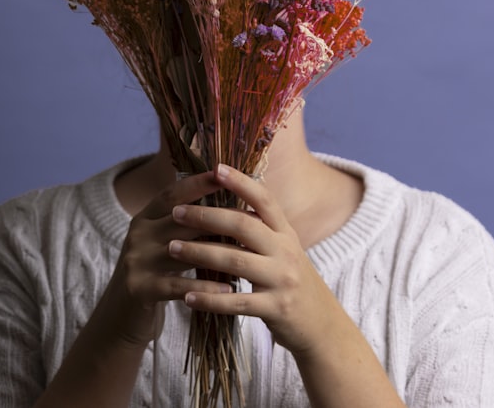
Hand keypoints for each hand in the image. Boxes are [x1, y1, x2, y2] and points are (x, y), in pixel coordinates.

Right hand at [107, 172, 234, 346]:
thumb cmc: (154, 275)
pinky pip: (177, 285)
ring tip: (248, 254)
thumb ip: (185, 224)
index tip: (225, 172)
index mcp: (145, 217)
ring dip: (218, 253)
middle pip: (181, 219)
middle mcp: (138, 234)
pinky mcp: (139, 289)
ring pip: (183, 251)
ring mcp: (136, 261)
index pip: (173, 193)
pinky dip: (205, 287)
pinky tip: (228, 290)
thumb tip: (227, 204)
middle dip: (218, 217)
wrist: (120, 316)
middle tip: (252, 218)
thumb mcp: (162, 243)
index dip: (198, 183)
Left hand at [166, 164, 342, 355]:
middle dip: (206, 216)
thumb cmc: (292, 282)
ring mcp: (282, 280)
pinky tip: (187, 296)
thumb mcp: (284, 250)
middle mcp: (286, 251)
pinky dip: (209, 299)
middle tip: (176, 212)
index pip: (264, 199)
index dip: (241, 182)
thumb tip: (223, 201)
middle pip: (244, 225)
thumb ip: (261, 229)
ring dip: (200, 253)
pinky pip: (236, 302)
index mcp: (286, 233)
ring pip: (235, 261)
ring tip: (172, 248)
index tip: (215, 168)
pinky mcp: (275, 308)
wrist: (321, 324)